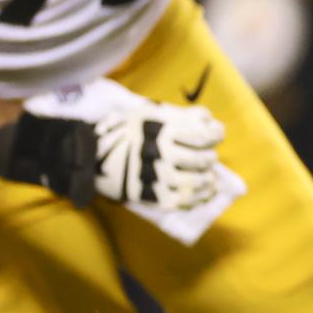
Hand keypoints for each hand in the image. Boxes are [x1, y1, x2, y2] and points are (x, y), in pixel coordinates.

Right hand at [93, 96, 226, 209]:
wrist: (95, 156)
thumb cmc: (128, 131)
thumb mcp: (153, 112)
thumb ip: (184, 115)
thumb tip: (212, 121)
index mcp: (164, 130)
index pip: (206, 135)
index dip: (216, 134)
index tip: (215, 135)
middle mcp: (163, 154)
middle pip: (204, 159)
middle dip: (209, 157)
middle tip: (207, 157)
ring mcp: (158, 177)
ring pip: (197, 182)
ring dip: (208, 179)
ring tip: (208, 176)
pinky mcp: (154, 197)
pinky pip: (185, 201)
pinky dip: (200, 197)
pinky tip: (206, 191)